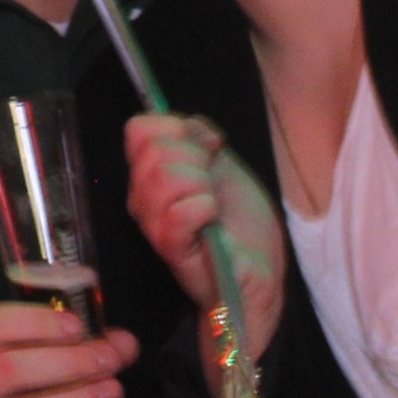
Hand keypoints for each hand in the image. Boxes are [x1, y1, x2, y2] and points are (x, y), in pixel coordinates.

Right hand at [124, 113, 281, 359]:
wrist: (259, 271)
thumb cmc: (241, 223)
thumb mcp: (224, 165)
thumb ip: (199, 139)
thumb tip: (188, 126)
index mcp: (151, 173)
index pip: (138, 128)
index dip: (178, 127)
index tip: (211, 149)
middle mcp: (142, 197)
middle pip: (154, 149)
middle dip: (197, 157)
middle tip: (214, 184)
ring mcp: (153, 223)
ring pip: (165, 177)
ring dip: (203, 185)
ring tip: (214, 206)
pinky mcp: (170, 247)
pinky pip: (180, 211)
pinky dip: (206, 208)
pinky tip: (214, 221)